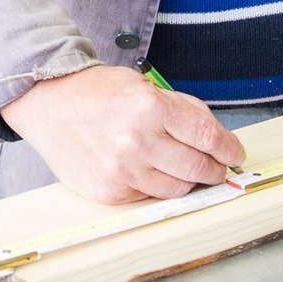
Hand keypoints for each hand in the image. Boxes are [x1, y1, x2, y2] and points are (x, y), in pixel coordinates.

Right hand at [0, 65, 243, 204]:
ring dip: (187, 180)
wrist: (47, 103)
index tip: (234, 153)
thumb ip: (181, 109)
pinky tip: (146, 169)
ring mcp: (123, 169)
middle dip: (215, 169)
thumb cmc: (95, 92)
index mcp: (150, 107)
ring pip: (178, 188)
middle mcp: (138, 140)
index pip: (208, 137)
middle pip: (199, 168)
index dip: (229, 148)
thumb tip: (217, 138)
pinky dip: (154, 185)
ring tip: (181, 168)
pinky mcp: (110, 190)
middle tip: (216, 166)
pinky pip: (149, 196)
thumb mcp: (142, 86)